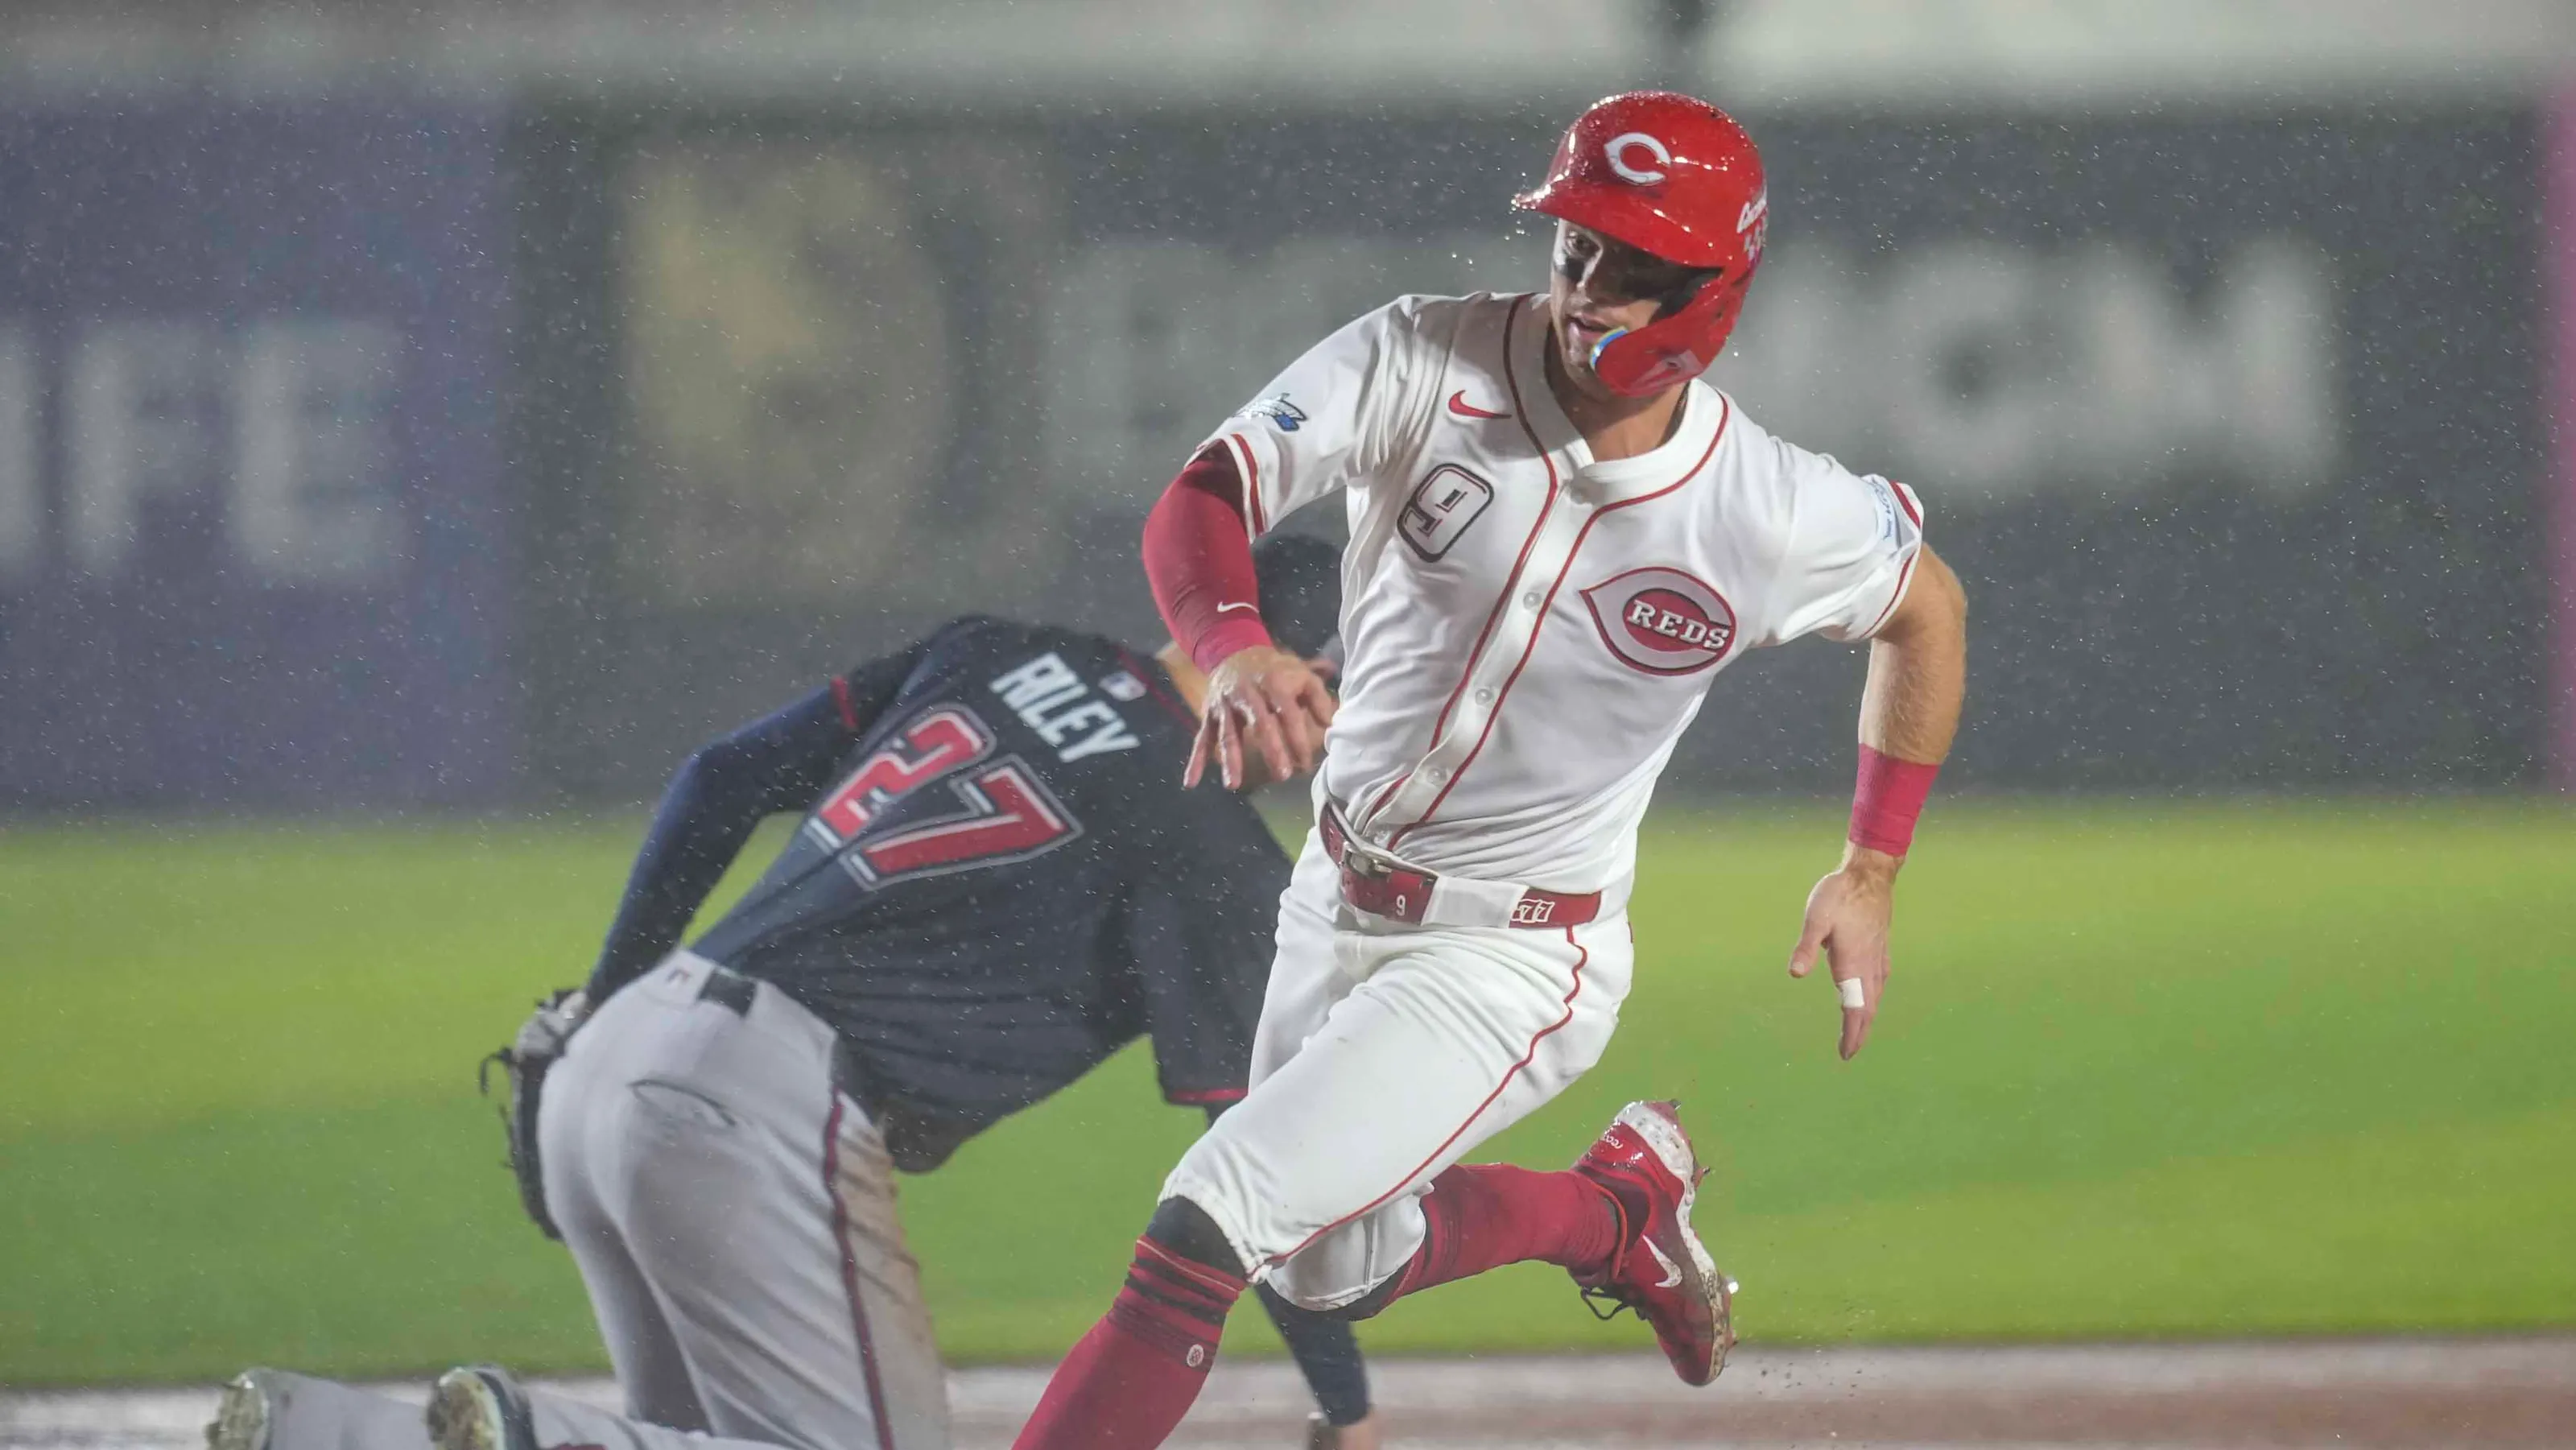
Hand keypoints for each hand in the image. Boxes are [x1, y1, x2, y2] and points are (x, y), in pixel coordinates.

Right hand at [1184, 646, 1336, 790]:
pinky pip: (1202, 738)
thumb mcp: (1301, 674)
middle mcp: (1249, 693)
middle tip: (1283, 774)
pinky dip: (1195, 759)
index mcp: (1275, 683)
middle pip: (1260, 724)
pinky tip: (1191, 781)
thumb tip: (1331, 724)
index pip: (1289, 714)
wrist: (1235, 651)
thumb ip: (1318, 697)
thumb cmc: (1275, 670)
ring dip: (1230, 759)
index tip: (1306, 763)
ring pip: (1228, 733)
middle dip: (1272, 750)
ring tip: (1233, 784)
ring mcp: (1226, 704)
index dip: (1298, 739)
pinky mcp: (1210, 713)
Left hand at [1786, 844, 1900, 1059]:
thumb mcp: (1816, 917)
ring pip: (1875, 995)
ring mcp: (1877, 956)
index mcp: (1852, 963)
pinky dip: (1873, 997)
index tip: (1846, 1053)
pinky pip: (1879, 982)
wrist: (1870, 874)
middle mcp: (1869, 965)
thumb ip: (1806, 946)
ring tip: (1858, 1031)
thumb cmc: (1840, 894)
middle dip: (1859, 1031)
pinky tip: (1871, 997)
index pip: (1854, 1007)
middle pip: (1867, 1006)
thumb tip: (1795, 973)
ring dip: (1866, 1015)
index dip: (1851, 1032)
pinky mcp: (1880, 948)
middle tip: (1850, 1052)